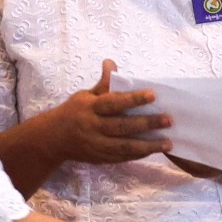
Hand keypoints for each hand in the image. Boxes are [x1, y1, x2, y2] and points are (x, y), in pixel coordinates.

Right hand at [41, 59, 172, 166]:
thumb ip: (103, 83)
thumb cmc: (73, 112)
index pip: (113, 103)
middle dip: (147, 123)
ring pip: (125, 146)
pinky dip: (139, 154)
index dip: (133, 99)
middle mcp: (93, 127)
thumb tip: (111, 62)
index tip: (153, 95)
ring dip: (148, 145)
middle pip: (122, 126)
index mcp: (90, 108)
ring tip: (168, 142)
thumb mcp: (85, 96)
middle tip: (168, 119)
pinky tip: (153, 150)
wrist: (53, 139)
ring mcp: (97, 145)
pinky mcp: (100, 158)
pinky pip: (122, 157)